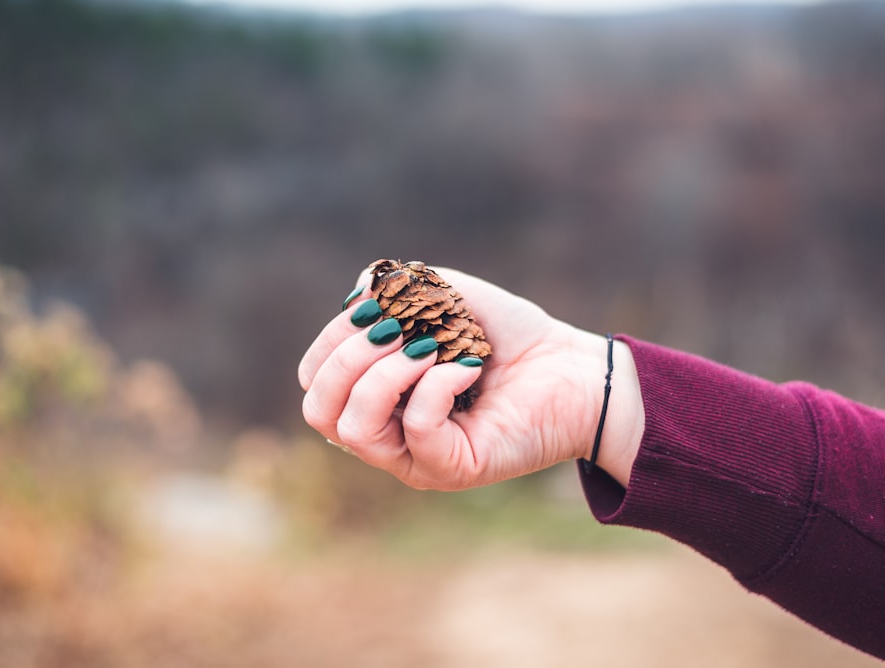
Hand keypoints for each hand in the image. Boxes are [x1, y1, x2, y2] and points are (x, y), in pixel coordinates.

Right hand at [298, 268, 642, 490]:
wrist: (570, 366)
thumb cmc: (506, 334)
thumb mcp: (443, 296)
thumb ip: (395, 288)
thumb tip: (355, 296)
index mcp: (374, 395)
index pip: (314, 381)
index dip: (331, 340)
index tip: (376, 310)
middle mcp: (385, 433)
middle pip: (319, 409)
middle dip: (349, 355)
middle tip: (398, 327)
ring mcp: (414, 457)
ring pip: (354, 426)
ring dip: (386, 372)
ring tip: (430, 347)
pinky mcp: (450, 469)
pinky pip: (415, 428)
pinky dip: (435, 384)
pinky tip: (468, 366)